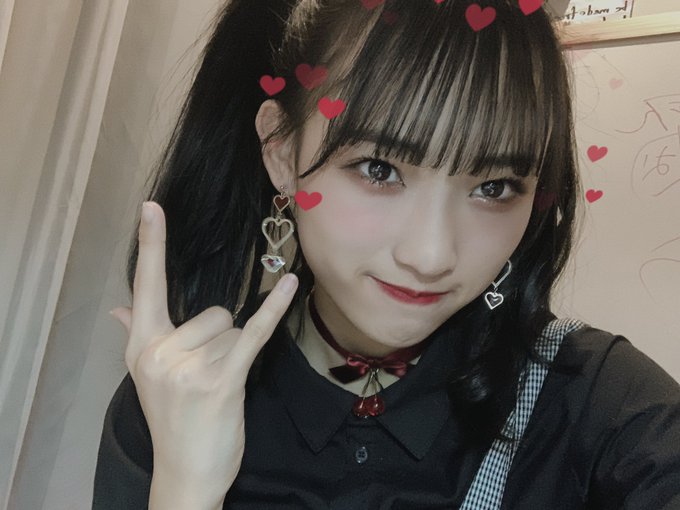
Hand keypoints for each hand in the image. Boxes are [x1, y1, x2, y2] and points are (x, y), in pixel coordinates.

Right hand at [109, 201, 297, 491]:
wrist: (186, 471)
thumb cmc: (174, 422)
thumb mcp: (147, 379)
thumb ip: (137, 335)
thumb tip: (120, 308)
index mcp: (142, 346)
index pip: (146, 286)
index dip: (151, 244)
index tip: (152, 207)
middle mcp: (160, 352)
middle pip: (214, 312)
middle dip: (222, 339)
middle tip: (209, 376)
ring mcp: (189, 367)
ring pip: (235, 330)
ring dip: (236, 354)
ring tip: (220, 386)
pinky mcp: (222, 380)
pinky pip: (254, 334)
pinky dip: (274, 308)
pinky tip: (289, 284)